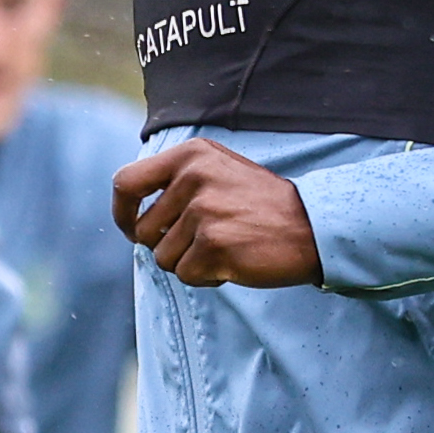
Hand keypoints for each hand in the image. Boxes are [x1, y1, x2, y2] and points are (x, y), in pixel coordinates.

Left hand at [113, 140, 320, 286]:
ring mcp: (203, 211)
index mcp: (190, 155)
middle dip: (166, 246)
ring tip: (225, 247)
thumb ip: (177, 181)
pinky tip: (233, 261)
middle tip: (203, 241)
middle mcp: (192, 178)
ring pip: (163, 258)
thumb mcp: (218, 171)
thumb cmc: (263, 205)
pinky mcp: (214, 244)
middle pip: (143, 231)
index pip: (125, 182)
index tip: (131, 229)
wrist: (312, 227)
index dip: (121, 212)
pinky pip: (186, 275)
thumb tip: (131, 212)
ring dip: (190, 262)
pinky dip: (207, 276)